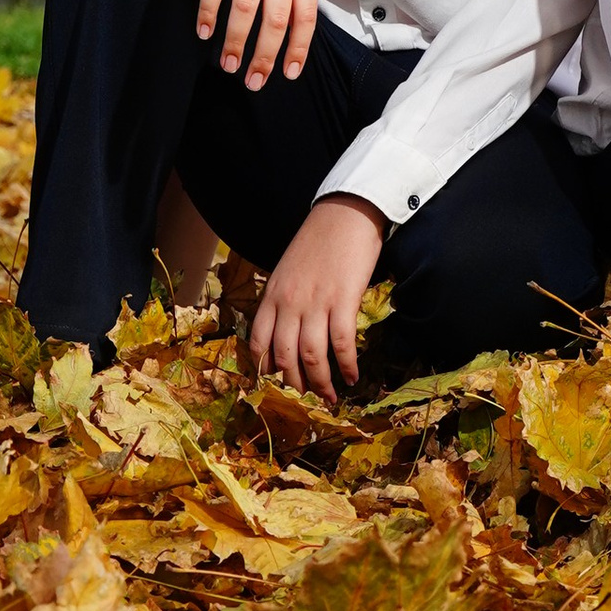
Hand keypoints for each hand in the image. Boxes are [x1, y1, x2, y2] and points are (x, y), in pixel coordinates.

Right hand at [198, 0, 322, 87]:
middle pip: (276, 18)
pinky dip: (209, 9)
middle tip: (254, 82)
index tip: (287, 74)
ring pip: (247, 6)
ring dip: (236, 39)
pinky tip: (203, 30)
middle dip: (265, 55)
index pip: (306, 15)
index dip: (298, 48)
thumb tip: (294, 24)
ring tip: (228, 65)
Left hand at [248, 194, 387, 402]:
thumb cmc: (318, 240)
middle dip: (296, 385)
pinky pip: (342, 344)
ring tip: (331, 396)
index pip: (258, 343)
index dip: (265, 371)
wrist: (346, 212)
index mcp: (272, 295)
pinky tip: (352, 377)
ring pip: (312, 357)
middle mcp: (288, 302)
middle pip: (284, 357)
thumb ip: (283, 300)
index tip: (277, 386)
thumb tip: (287, 334)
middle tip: (308, 399)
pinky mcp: (343, 300)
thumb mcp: (288, 270)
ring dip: (321, 383)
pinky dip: (347, 365)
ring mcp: (315, 302)